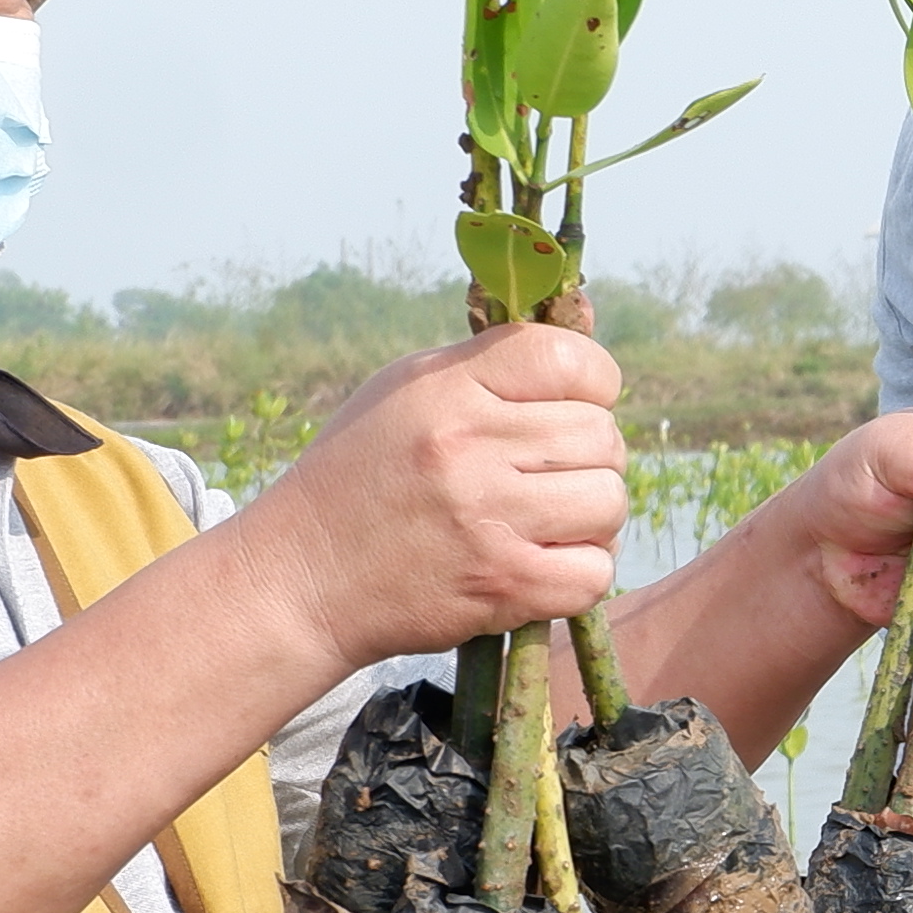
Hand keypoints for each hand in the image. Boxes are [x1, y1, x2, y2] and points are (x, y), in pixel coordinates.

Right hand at [239, 321, 624, 665]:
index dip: (593, 382)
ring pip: (609, 501)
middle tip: (548, 474)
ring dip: (591, 515)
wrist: (302, 578)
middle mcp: (469, 448)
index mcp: (447, 389)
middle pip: (602, 436)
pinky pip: (595, 572)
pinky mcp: (502, 586)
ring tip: (545, 518)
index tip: (574, 404)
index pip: (571, 360)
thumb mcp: (406, 391)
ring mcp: (488, 520)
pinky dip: (580, 571)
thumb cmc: (362, 474)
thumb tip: (585, 326)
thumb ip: (491, 363)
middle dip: (590, 456)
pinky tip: (542, 562)